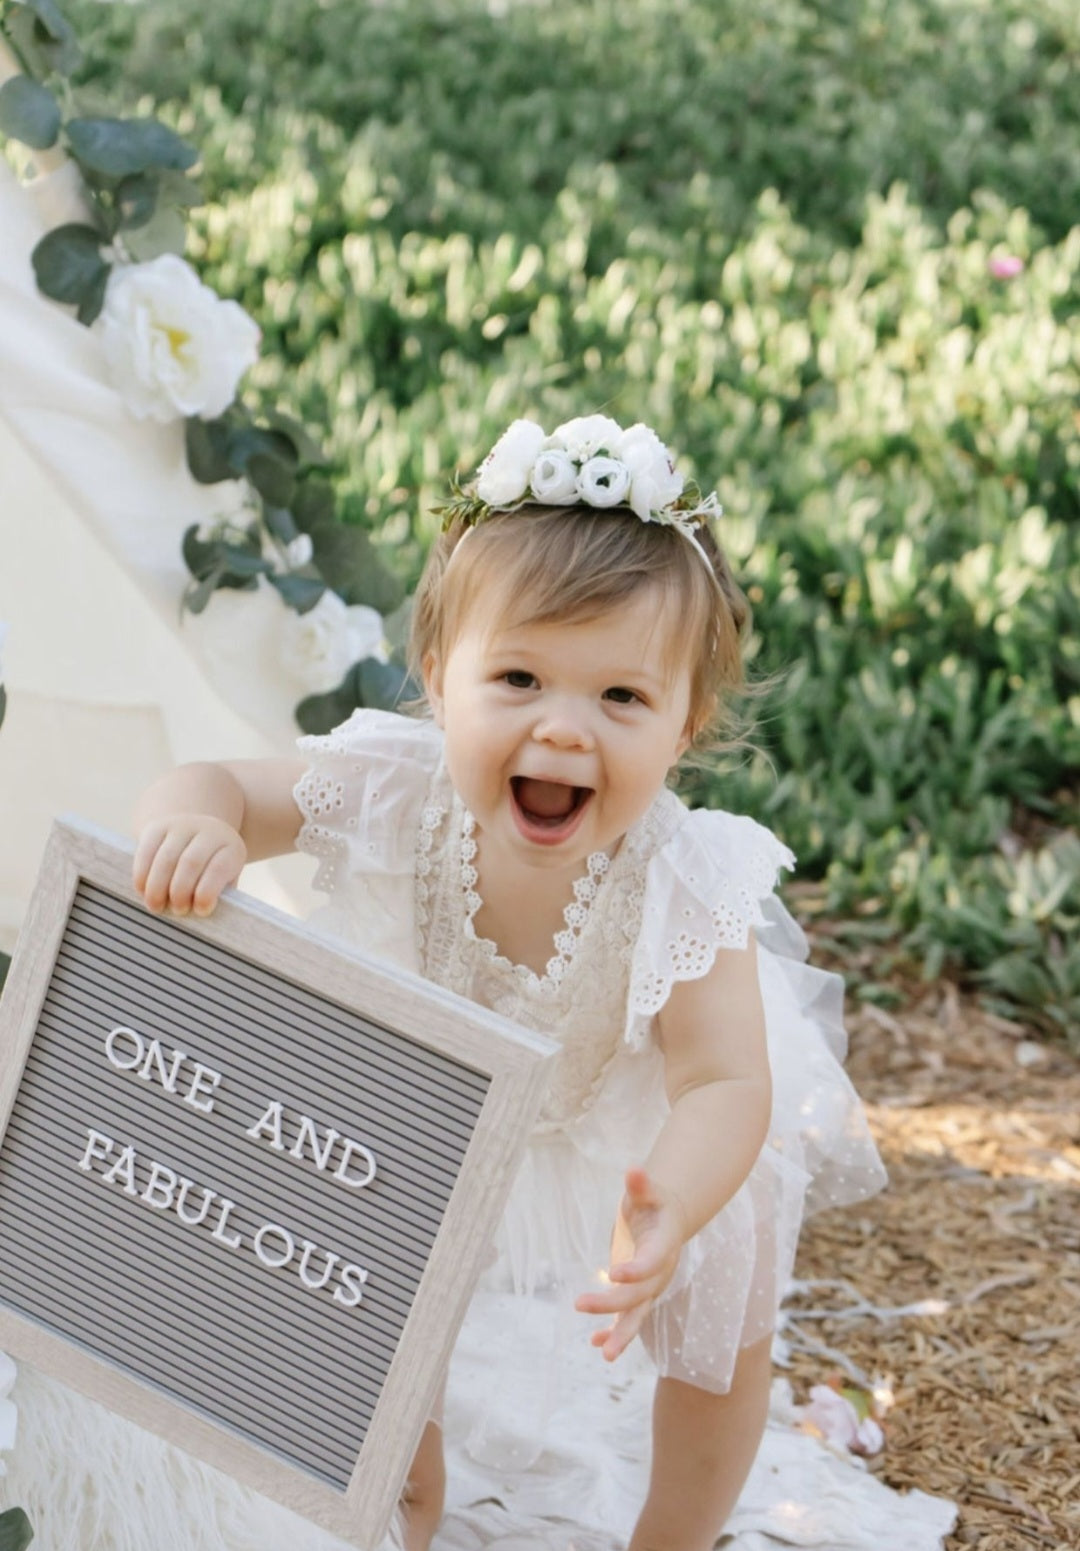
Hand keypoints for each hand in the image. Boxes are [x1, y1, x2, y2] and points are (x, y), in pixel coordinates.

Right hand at [132, 814, 246, 916]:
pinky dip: (141, 874)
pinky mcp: (157, 827)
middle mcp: (208, 831)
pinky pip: (146, 851)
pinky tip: (142, 890)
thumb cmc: (212, 871)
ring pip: (166, 858)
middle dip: (180, 891)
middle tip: (177, 911)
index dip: (207, 892)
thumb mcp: (224, 881)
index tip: (200, 911)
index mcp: (230, 847)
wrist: (197, 836)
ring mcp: (181, 826)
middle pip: (190, 862)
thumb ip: (216, 897)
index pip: (219, 868)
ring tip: (156, 906)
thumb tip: (199, 916)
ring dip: (157, 887)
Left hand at [574, 1167, 687, 1362]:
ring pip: (636, 1316)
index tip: (613, 1273)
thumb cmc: (654, 1202)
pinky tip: (594, 1343)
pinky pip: (626, 1319)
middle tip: (579, 1303)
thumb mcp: (647, 1191)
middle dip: (611, 1302)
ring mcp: (649, 1288)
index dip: (636, 1269)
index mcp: (664, 1246)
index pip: (651, 1262)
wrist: (667, 1220)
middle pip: (637, 1294)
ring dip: (620, 1335)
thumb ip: (641, 1184)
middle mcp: (659, 1273)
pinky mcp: (637, 1296)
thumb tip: (634, 1170)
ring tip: (604, 1355)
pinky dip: (612, 1332)